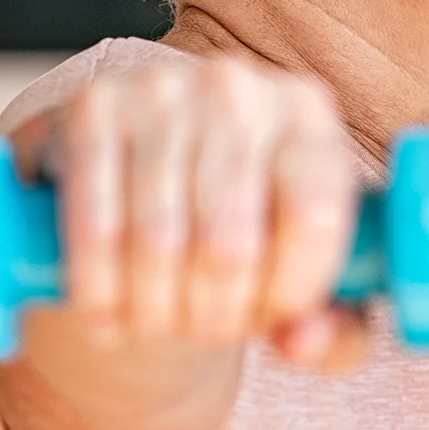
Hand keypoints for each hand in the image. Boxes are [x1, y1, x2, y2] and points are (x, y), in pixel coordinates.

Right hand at [7, 54, 370, 370]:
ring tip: (159, 326)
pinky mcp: (93, 107)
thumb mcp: (306, 276)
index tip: (272, 320)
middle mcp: (239, 88)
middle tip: (206, 332)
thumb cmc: (248, 232)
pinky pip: (93, 226)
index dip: (290, 290)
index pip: (313, 215)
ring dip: (155, 313)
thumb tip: (303, 341)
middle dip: (216, 315)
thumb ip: (335, 328)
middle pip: (230, 243)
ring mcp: (162, 89)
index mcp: (308, 114)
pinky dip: (97, 290)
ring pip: (158, 242)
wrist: (145, 172)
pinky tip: (106, 317)